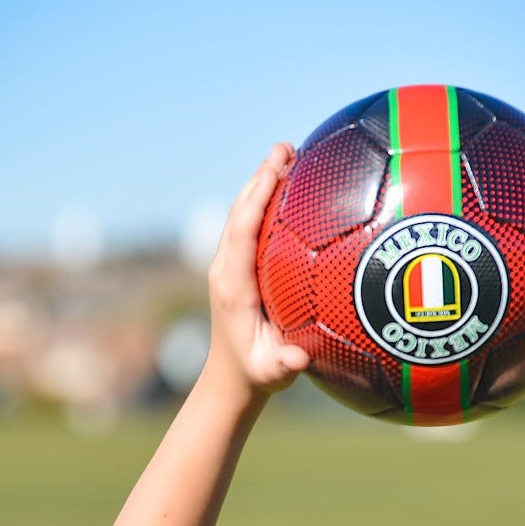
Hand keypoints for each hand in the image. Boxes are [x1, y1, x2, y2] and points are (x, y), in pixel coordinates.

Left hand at [203, 143, 309, 400]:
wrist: (230, 378)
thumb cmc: (256, 374)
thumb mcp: (272, 373)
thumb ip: (284, 364)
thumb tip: (297, 357)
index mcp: (234, 285)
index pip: (242, 232)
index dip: (257, 199)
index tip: (275, 170)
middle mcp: (226, 269)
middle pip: (240, 212)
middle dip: (261, 178)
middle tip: (286, 147)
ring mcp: (230, 265)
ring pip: (243, 214)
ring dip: (262, 183)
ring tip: (288, 153)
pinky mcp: (238, 267)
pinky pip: (250, 226)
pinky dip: (267, 201)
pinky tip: (291, 187)